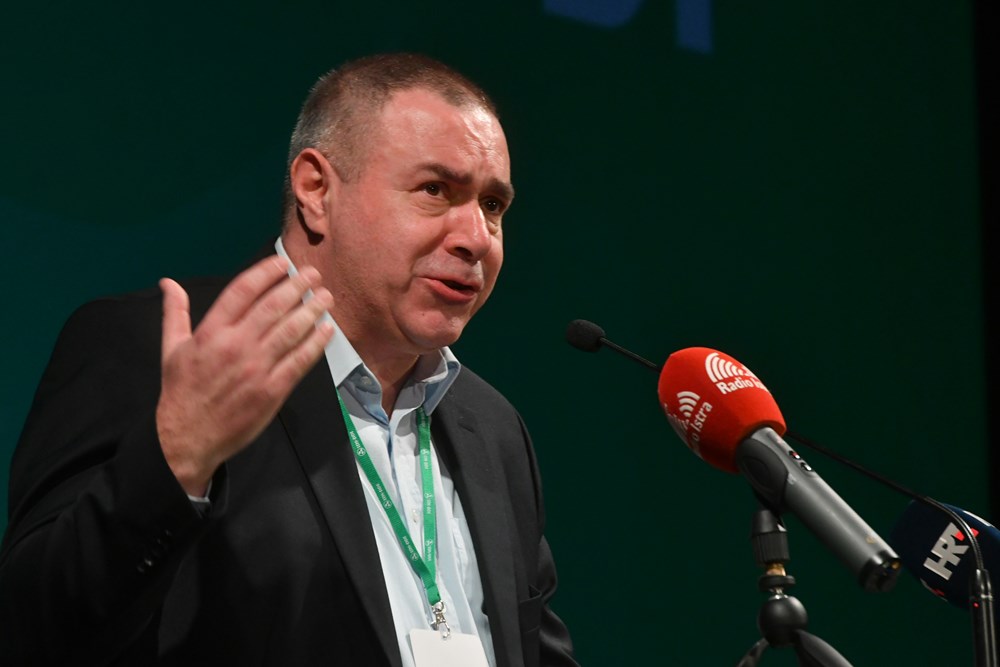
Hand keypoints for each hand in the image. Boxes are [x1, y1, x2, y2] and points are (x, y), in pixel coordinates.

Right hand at [156, 256, 334, 495]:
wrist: (188, 439)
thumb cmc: (181, 392)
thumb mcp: (171, 349)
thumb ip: (175, 313)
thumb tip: (168, 282)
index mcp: (211, 332)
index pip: (243, 290)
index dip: (266, 272)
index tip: (283, 263)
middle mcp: (236, 345)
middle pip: (273, 306)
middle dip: (297, 286)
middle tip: (313, 274)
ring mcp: (257, 368)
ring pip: (291, 330)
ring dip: (312, 309)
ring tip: (325, 296)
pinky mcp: (273, 390)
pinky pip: (300, 360)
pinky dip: (316, 343)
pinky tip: (327, 330)